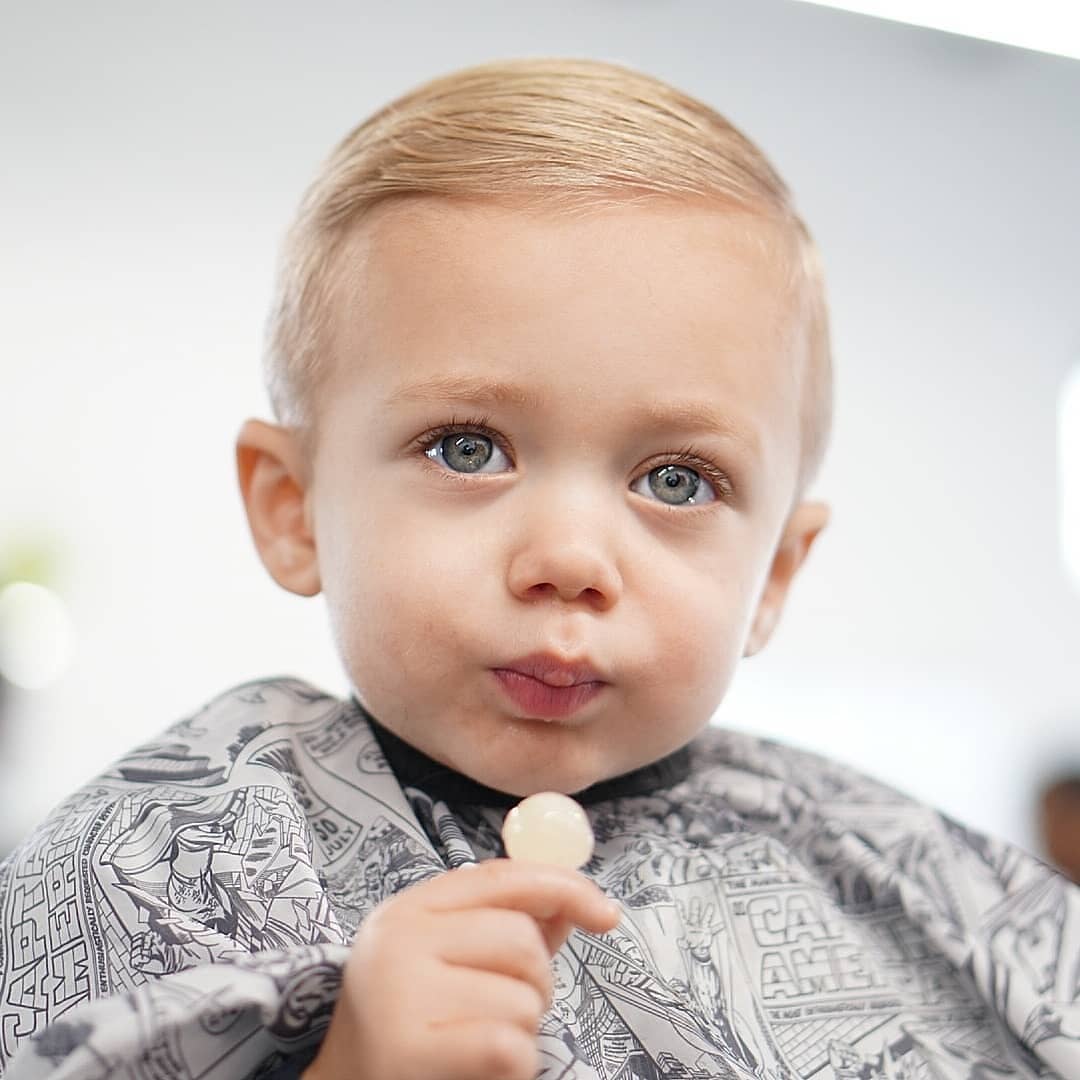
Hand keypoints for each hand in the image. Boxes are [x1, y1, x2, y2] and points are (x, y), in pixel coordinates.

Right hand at [303, 858, 619, 1079]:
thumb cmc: (412, 1022)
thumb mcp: (447, 960)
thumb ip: (505, 926)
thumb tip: (573, 900)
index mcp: (410, 908)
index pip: (502, 877)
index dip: (564, 887)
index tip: (607, 914)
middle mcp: (399, 939)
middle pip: (520, 939)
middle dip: (537, 982)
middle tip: (509, 1010)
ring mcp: (399, 992)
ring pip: (521, 999)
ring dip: (522, 1030)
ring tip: (479, 1042)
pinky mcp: (408, 1048)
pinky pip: (509, 1047)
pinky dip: (516, 1066)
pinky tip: (481, 1069)